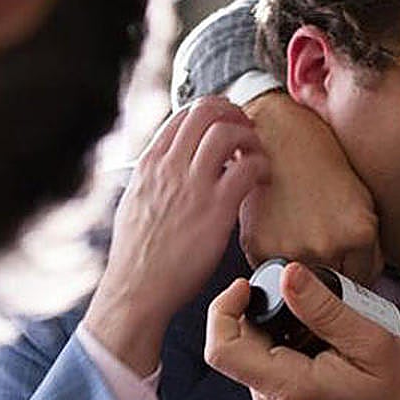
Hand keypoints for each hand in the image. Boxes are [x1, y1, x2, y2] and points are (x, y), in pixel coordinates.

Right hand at [82, 96, 265, 375]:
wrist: (137, 289)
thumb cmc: (138, 253)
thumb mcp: (136, 200)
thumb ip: (155, 176)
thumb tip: (171, 162)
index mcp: (150, 163)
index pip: (185, 113)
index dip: (214, 111)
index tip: (228, 122)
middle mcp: (169, 167)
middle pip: (207, 111)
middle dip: (234, 113)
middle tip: (247, 131)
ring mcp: (192, 186)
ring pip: (227, 132)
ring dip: (249, 136)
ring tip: (256, 153)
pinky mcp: (215, 209)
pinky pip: (246, 168)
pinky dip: (260, 165)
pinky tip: (262, 177)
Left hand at [204, 263, 399, 399]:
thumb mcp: (371, 342)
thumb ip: (325, 309)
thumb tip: (289, 275)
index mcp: (291, 389)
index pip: (223, 349)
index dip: (223, 309)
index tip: (246, 286)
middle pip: (239, 351)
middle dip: (261, 317)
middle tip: (303, 300)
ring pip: (256, 363)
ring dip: (277, 336)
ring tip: (323, 328)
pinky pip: (272, 377)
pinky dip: (288, 355)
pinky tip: (324, 350)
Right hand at [238, 92, 382, 285]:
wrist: (275, 134)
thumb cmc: (318, 156)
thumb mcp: (360, 195)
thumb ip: (365, 239)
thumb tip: (363, 273)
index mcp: (358, 233)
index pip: (366, 277)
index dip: (358, 269)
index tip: (351, 264)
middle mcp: (326, 246)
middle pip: (336, 284)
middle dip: (334, 270)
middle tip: (325, 245)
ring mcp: (291, 250)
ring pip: (303, 282)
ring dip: (305, 267)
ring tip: (302, 232)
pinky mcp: (259, 248)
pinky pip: (273, 270)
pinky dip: (277, 257)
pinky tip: (280, 230)